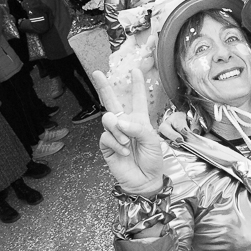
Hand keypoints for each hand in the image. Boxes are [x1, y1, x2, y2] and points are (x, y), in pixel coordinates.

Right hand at [91, 66, 169, 193]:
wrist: (145, 180)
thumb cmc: (152, 160)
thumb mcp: (152, 141)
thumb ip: (138, 128)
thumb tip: (120, 122)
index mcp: (139, 120)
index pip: (137, 99)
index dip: (137, 84)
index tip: (135, 70)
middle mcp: (125, 124)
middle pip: (112, 101)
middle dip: (104, 86)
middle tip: (97, 73)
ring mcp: (114, 134)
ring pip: (108, 119)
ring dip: (118, 130)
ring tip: (127, 143)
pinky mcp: (106, 145)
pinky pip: (106, 136)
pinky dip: (116, 143)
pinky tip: (124, 151)